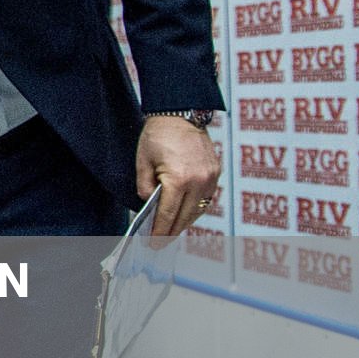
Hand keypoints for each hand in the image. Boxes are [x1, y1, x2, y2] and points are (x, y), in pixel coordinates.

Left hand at [135, 115, 220, 235]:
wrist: (181, 113)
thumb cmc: (158, 135)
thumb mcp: (142, 162)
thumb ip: (145, 187)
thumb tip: (150, 205)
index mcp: (179, 179)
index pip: (168, 214)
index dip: (159, 231)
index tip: (153, 243)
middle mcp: (199, 181)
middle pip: (185, 217)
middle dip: (171, 232)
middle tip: (159, 244)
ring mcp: (211, 178)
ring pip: (198, 210)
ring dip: (184, 223)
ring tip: (170, 232)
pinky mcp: (216, 173)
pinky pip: (206, 199)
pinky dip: (195, 209)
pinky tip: (184, 215)